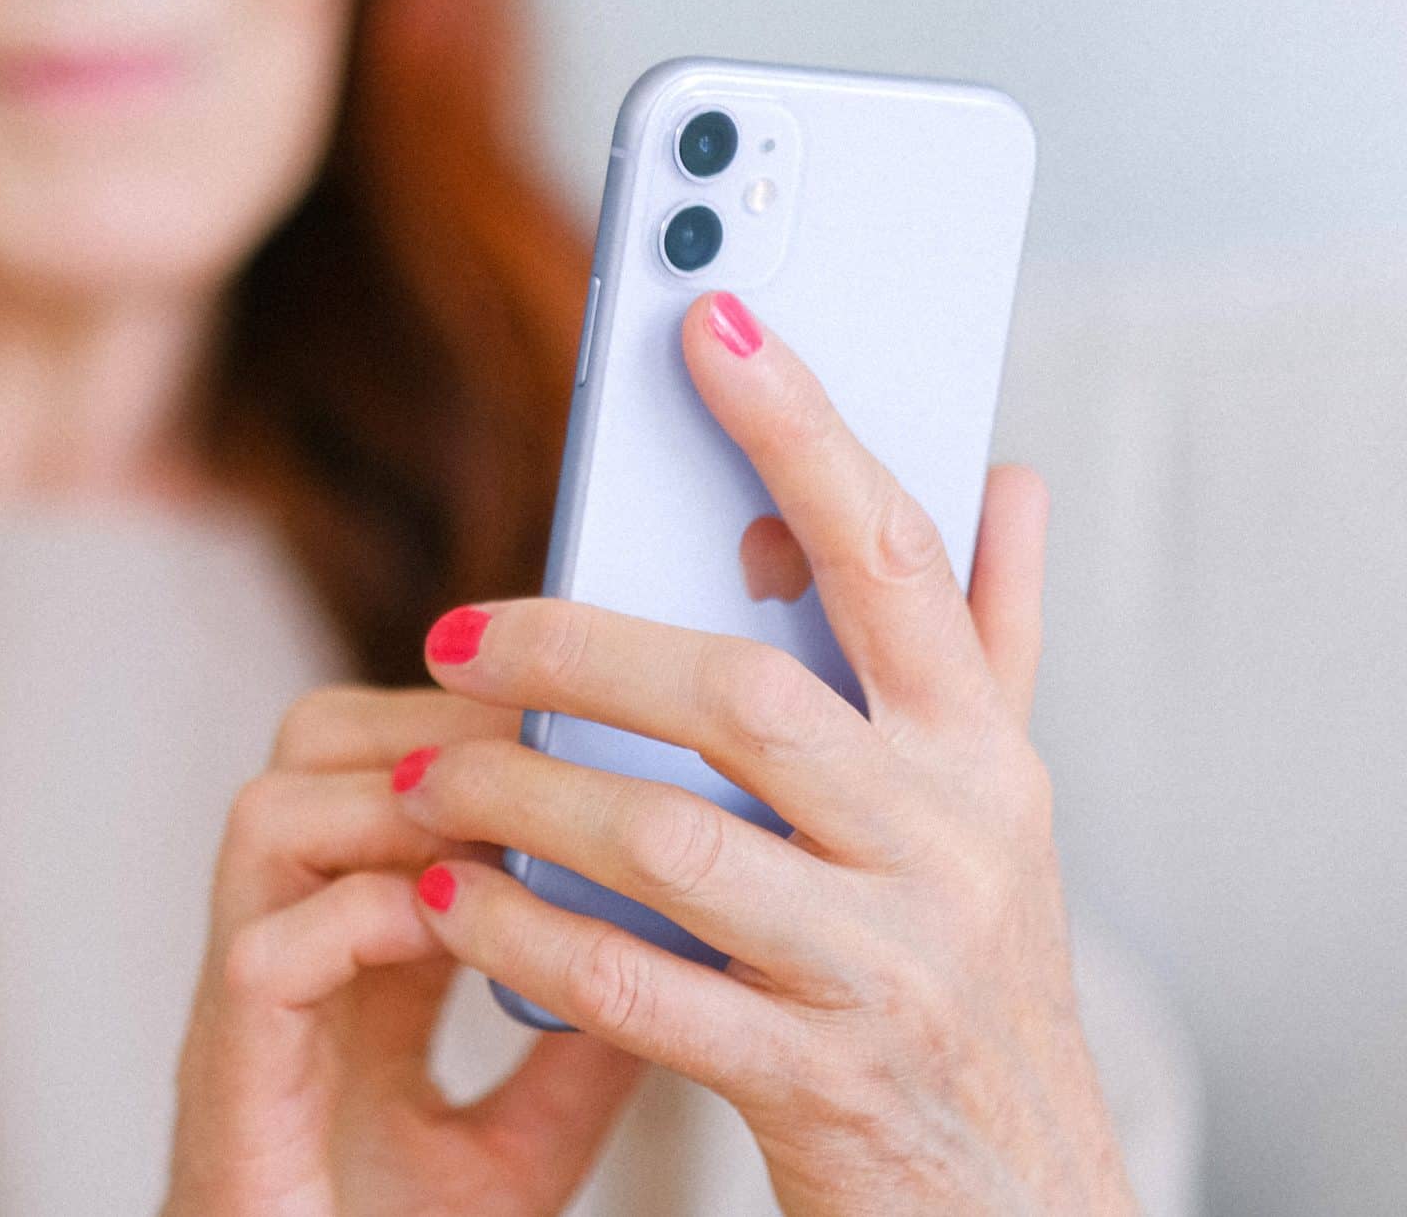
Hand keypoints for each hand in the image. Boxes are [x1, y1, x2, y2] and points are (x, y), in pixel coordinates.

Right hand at [161, 685, 651, 1216]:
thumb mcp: (524, 1141)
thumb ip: (580, 1041)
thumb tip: (687, 945)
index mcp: (350, 949)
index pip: (385, 767)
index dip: (469, 721)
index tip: (578, 715)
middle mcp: (289, 945)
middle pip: (309, 748)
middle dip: (423, 720)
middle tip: (537, 744)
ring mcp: (250, 1003)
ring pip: (269, 817)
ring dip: (388, 801)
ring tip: (495, 828)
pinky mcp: (232, 1075)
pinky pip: (267, 954)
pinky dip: (359, 920)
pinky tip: (446, 928)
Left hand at [388, 290, 1137, 1214]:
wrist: (1013, 1202)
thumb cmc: (967, 964)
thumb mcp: (995, 803)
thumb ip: (986, 639)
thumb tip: (1006, 468)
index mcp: (981, 752)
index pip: (890, 552)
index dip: (799, 425)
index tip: (704, 309)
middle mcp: (950, 845)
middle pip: (743, 693)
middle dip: (578, 648)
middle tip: (451, 632)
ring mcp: (885, 966)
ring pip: (672, 841)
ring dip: (522, 793)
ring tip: (424, 770)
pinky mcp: (814, 1080)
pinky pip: (638, 989)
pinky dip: (528, 935)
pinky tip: (447, 898)